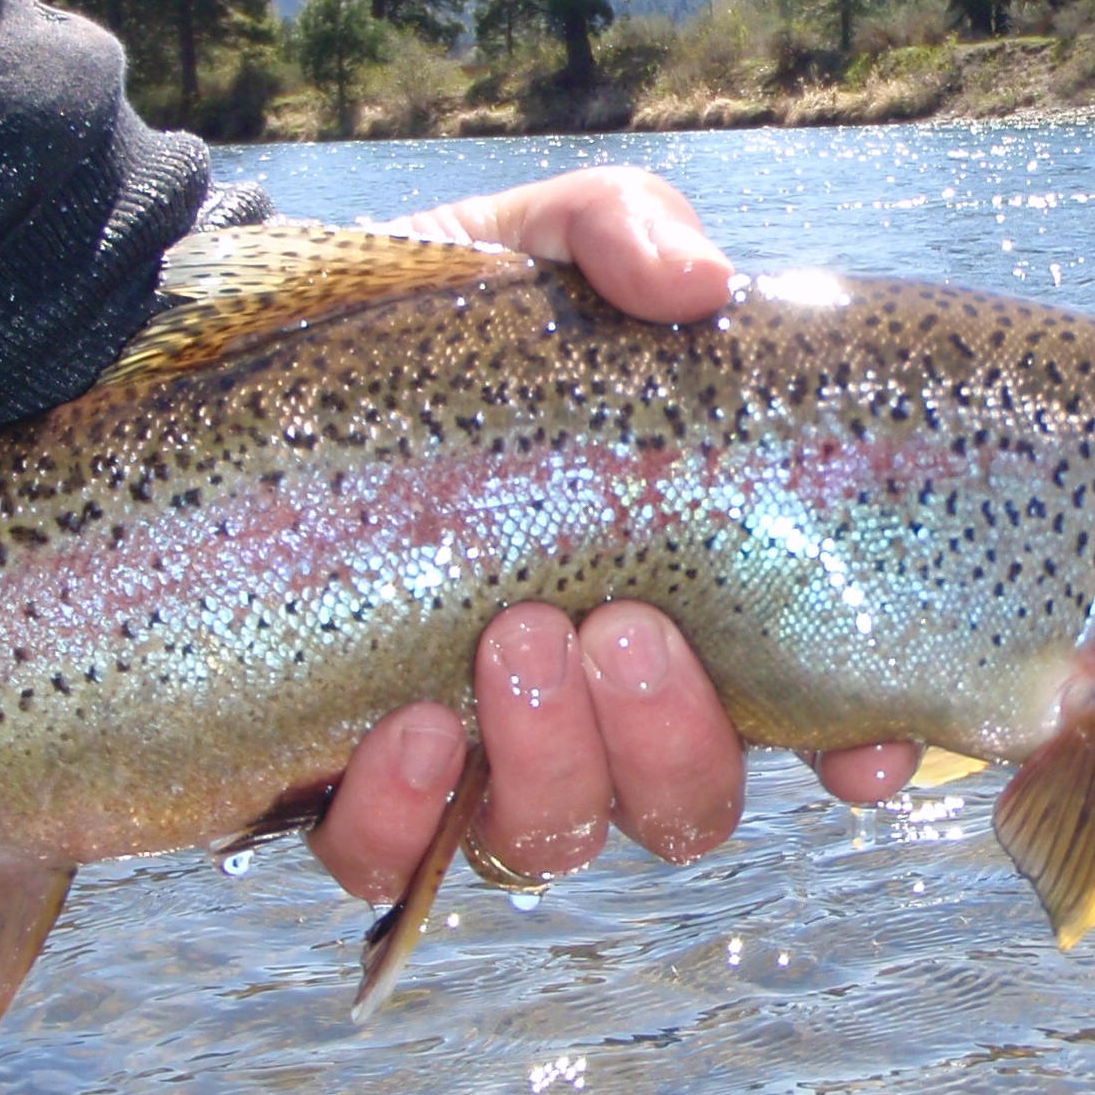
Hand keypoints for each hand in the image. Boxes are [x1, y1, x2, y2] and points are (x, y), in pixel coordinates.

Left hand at [308, 167, 924, 903]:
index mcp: (670, 603)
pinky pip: (390, 861)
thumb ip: (616, 233)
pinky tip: (402, 727)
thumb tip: (699, 283)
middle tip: (620, 625)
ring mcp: (469, 760)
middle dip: (671, 738)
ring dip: (556, 765)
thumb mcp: (517, 248)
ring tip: (514, 641)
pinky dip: (406, 814)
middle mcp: (586, 708)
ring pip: (555, 842)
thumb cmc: (415, 325)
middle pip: (684, 807)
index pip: (800, 721)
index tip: (865, 746)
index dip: (854, 754)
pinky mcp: (343, 789)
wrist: (229, 364)